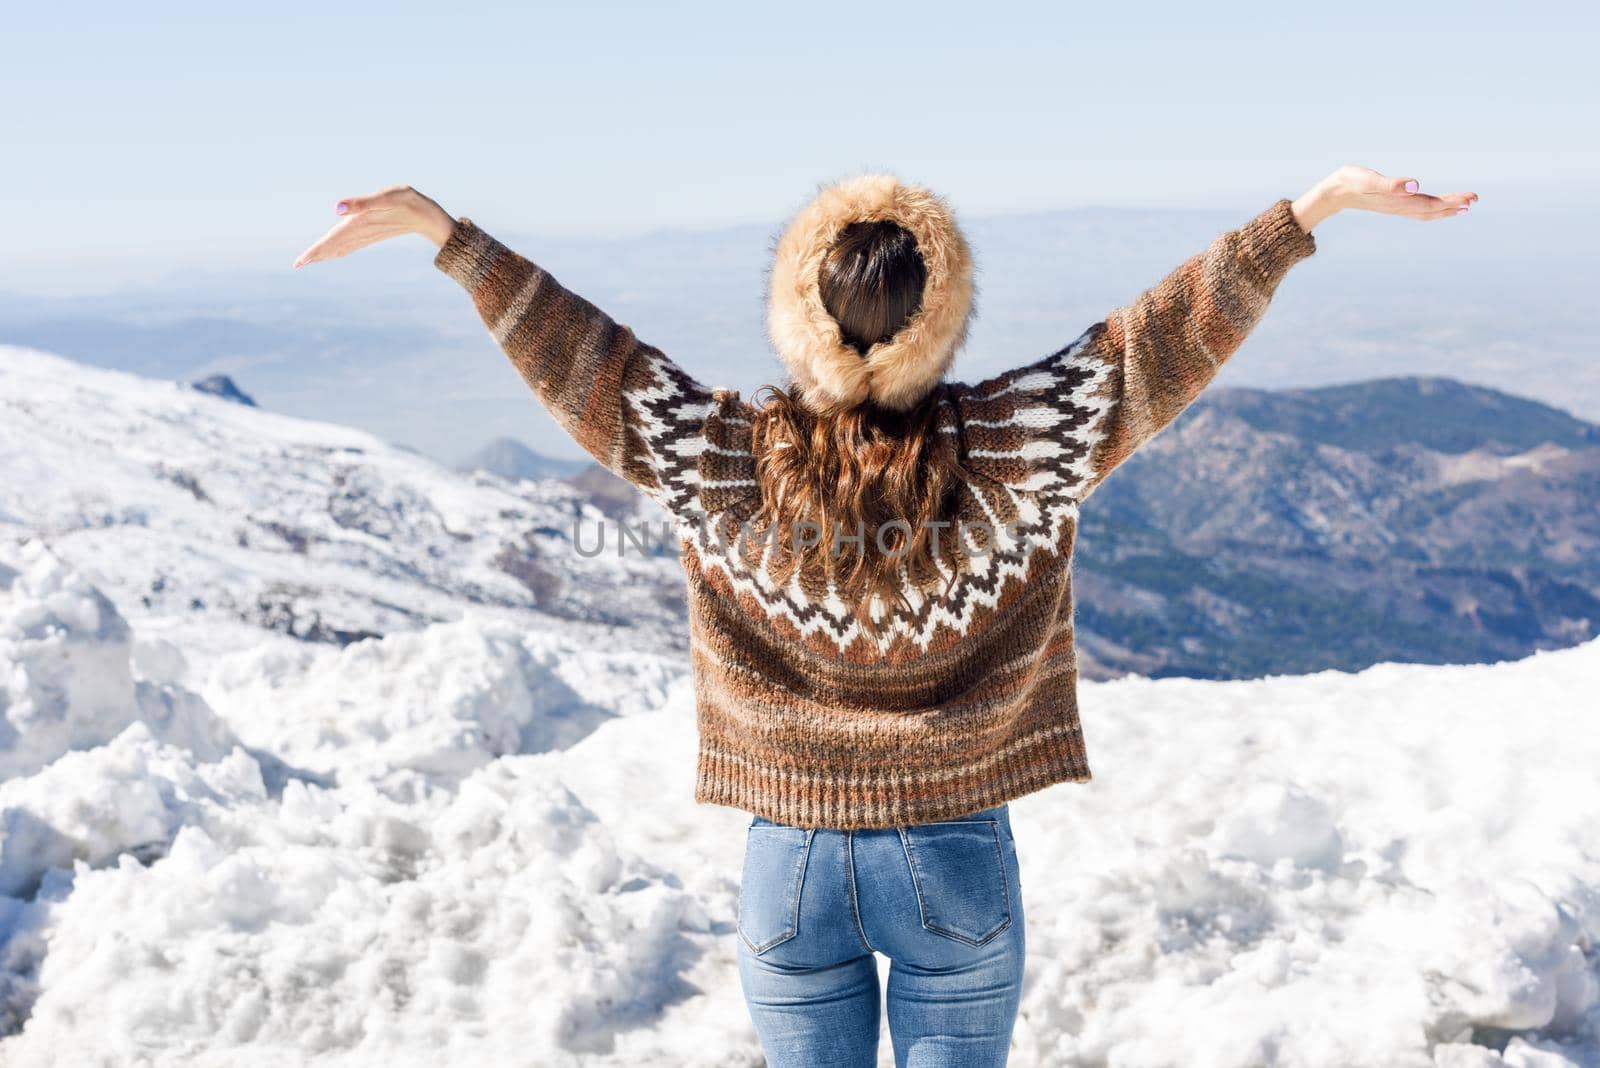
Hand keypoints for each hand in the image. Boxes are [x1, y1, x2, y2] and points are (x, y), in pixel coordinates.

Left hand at [291, 184, 456, 268]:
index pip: (334, 239)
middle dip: (317, 254)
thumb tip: (336, 210)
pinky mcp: (376, 231)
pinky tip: (336, 252)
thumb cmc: (412, 202)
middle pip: (336, 246)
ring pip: (343, 246)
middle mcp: (364, 231)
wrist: (434, 219)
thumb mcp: (389, 197)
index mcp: (362, 223)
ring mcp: (370, 233)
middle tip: (297, 264)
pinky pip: (353, 243)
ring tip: (311, 260)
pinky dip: (340, 248)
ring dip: (327, 252)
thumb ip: (362, 202)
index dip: (316, 250)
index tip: (299, 263)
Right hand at [1291, 166, 1477, 231]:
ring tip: (1463, 206)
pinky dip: (1431, 208)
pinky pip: (1416, 209)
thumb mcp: (1368, 180)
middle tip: (1474, 200)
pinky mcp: (1391, 204)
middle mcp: (1399, 207)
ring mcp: (1395, 207)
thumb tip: (1416, 185)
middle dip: (1453, 205)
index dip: (1452, 202)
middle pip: (1431, 210)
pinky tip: (1436, 205)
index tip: (1471, 199)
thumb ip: (1392, 184)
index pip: (1431, 204)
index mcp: (1399, 202)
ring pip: (1425, 211)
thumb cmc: (1349, 182)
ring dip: (1444, 209)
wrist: (1331, 194)